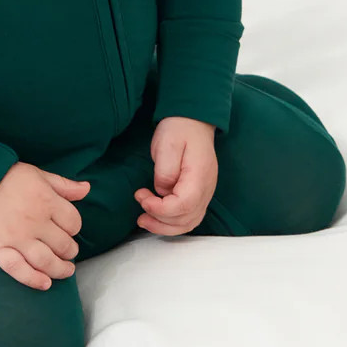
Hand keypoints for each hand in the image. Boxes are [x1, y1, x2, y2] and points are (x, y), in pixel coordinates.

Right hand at [0, 162, 89, 290]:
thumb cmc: (4, 175)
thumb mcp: (37, 173)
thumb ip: (63, 185)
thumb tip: (87, 189)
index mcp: (47, 201)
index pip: (73, 222)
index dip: (74, 228)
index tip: (69, 230)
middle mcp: (35, 222)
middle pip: (63, 245)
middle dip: (70, 250)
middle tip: (68, 252)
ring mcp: (17, 238)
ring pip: (46, 261)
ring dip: (60, 269)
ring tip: (65, 271)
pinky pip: (18, 270)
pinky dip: (33, 280)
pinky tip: (45, 284)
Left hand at [134, 117, 217, 236]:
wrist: (193, 120)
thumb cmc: (179, 129)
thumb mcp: (167, 144)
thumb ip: (164, 172)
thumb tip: (161, 192)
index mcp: (199, 176)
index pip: (183, 205)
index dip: (160, 209)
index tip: (142, 197)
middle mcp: (206, 189)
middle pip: (186, 219)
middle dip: (159, 220)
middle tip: (140, 206)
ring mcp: (205, 193)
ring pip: (189, 222)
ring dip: (165, 226)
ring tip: (143, 219)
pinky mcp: (198, 194)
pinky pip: (189, 216)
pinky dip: (172, 222)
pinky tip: (156, 216)